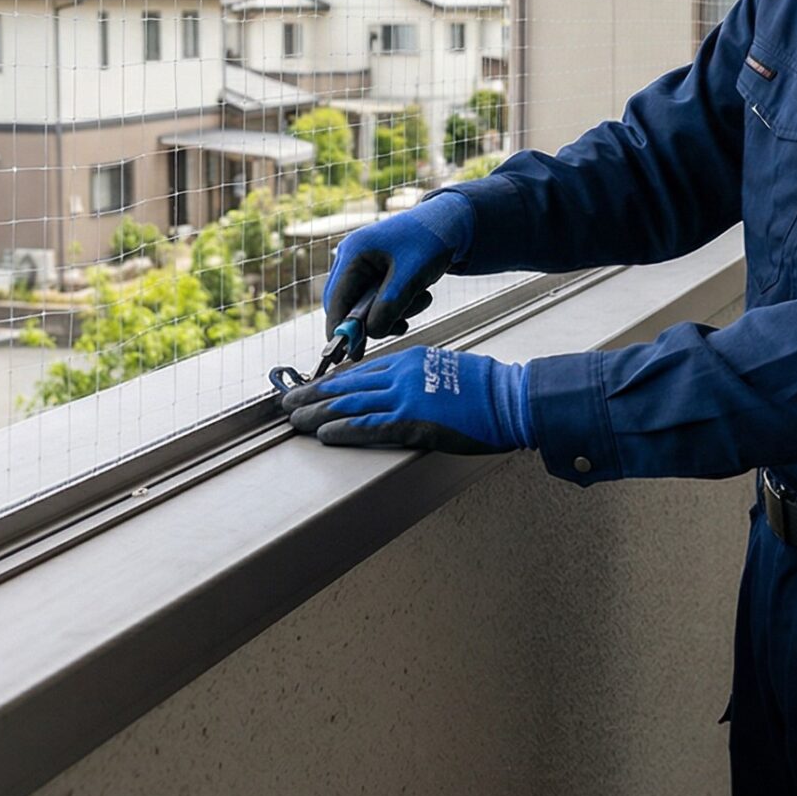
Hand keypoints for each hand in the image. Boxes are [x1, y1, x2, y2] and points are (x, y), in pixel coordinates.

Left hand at [280, 345, 532, 454]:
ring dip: (317, 414)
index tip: (310, 388)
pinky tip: (323, 435)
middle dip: (312, 395)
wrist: (510, 398)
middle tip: (286, 403)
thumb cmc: (486, 389)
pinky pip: (369, 426)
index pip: (359, 371)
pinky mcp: (412, 421)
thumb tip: (398, 390)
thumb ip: (417, 377)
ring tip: (293, 421)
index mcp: (408, 359)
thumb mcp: (445, 370)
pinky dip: (343, 431)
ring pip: (350, 405)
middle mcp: (401, 373)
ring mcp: (405, 396)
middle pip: (346, 386)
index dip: (330, 382)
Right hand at [322, 194, 475, 340]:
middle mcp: (352, 257)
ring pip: (364, 305)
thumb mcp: (411, 277)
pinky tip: (417, 297)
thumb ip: (389, 306)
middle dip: (372, 320)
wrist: (450, 223)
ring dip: (391, 312)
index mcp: (354, 252)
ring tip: (419, 300)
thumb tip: (372, 334)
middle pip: (347, 304)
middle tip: (398, 328)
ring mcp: (363, 264)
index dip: (340, 329)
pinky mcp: (376, 272)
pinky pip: (377, 299)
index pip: (336, 299)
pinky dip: (396, 305)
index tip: (350, 353)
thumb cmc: (430, 242)